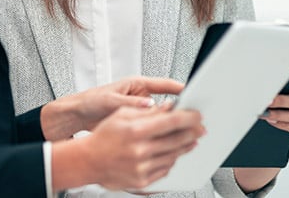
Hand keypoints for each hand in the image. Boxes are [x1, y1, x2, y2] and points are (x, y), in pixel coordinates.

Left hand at [41, 76, 183, 140]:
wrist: (79, 115)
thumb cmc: (91, 101)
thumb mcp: (110, 101)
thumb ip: (130, 103)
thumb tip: (148, 104)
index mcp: (137, 84)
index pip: (164, 84)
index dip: (180, 88)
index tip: (192, 93)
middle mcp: (141, 95)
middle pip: (167, 100)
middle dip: (179, 108)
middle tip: (191, 115)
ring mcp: (140, 109)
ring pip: (161, 115)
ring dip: (169, 121)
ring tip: (181, 128)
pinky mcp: (137, 121)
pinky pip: (153, 125)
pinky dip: (159, 131)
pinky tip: (165, 138)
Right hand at [82, 104, 203, 190]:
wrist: (88, 161)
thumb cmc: (103, 137)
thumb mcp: (122, 114)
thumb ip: (148, 111)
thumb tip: (169, 107)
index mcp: (136, 130)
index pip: (172, 122)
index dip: (189, 118)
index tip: (197, 116)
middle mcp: (140, 150)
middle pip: (177, 140)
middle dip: (192, 132)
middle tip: (200, 128)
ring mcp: (142, 167)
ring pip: (174, 155)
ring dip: (185, 146)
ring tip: (190, 139)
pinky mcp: (142, 180)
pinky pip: (165, 169)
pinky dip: (172, 160)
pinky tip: (173, 153)